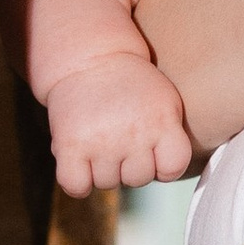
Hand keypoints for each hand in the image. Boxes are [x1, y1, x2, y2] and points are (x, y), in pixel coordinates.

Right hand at [46, 54, 190, 196]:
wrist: (90, 58)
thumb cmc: (131, 86)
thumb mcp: (164, 101)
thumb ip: (172, 137)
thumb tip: (163, 176)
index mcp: (162, 121)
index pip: (172, 168)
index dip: (162, 165)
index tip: (152, 150)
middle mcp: (134, 133)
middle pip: (138, 179)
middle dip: (130, 164)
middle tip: (120, 137)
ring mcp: (101, 141)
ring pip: (106, 183)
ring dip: (102, 169)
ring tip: (100, 140)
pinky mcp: (70, 145)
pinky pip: (76, 186)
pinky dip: (78, 182)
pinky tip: (80, 163)